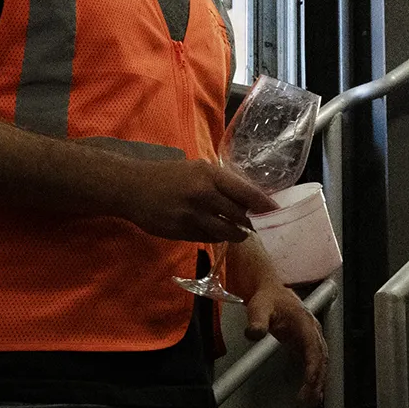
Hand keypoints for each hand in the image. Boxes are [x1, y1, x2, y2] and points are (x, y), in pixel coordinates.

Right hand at [121, 159, 276, 241]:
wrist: (131, 188)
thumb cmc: (167, 175)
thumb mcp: (196, 169)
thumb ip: (220, 182)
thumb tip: (248, 198)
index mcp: (209, 175)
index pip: (246, 193)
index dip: (264, 205)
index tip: (277, 211)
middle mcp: (203, 195)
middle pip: (239, 216)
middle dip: (251, 222)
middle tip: (257, 225)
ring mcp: (191, 216)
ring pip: (226, 232)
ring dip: (236, 234)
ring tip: (239, 232)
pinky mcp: (181, 232)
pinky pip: (208, 238)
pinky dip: (216, 237)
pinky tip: (214, 231)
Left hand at [244, 281, 328, 406]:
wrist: (271, 290)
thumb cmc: (267, 298)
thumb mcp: (259, 308)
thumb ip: (257, 321)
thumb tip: (253, 334)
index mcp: (304, 323)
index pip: (313, 348)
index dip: (313, 366)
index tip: (310, 382)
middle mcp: (312, 330)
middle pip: (320, 358)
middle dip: (317, 379)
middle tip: (309, 399)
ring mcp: (311, 337)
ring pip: (320, 361)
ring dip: (318, 380)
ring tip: (312, 400)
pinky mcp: (305, 342)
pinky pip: (314, 361)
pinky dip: (315, 376)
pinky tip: (312, 390)